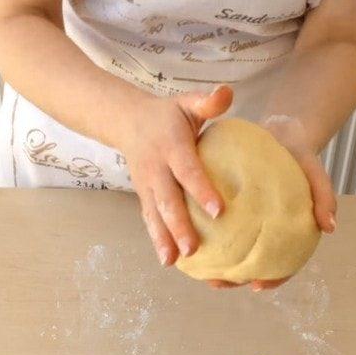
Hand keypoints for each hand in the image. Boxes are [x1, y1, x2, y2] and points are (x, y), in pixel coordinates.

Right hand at [120, 86, 233, 266]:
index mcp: (171, 146)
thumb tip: (227, 93)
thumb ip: (207, 101)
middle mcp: (156, 169)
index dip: (201, 190)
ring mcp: (146, 185)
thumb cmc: (168, 114)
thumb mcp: (186, 102)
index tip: (219, 211)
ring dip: (163, 238)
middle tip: (193, 248)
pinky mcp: (142, 195)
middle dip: (178, 225)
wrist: (127, 121)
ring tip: (173, 261)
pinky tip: (167, 260)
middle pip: (167, 200)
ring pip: (154, 214)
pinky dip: (156, 239)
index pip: (187, 170)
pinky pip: (149, 219)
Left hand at [206, 115, 336, 291]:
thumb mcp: (315, 171)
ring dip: (211, 262)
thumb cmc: (299, 155)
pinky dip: (200, 229)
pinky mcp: (224, 205)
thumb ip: (324, 196)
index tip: (258, 285)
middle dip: (232, 278)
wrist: (281, 129)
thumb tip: (330, 227)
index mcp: (284, 230)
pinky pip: (211, 222)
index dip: (272, 278)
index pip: (282, 264)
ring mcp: (242, 220)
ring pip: (226, 248)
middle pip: (248, 262)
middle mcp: (262, 229)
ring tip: (196, 268)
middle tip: (217, 282)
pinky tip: (185, 231)